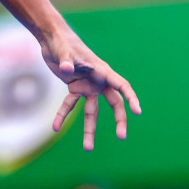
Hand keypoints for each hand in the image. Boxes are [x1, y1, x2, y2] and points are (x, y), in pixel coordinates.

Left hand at [43, 27, 140, 151]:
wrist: (52, 39)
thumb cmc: (62, 42)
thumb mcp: (64, 52)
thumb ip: (66, 61)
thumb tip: (66, 69)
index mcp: (101, 70)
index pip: (121, 85)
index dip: (130, 97)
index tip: (137, 112)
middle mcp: (98, 80)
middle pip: (113, 103)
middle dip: (119, 120)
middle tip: (122, 136)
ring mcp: (87, 85)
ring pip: (93, 111)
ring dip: (90, 129)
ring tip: (88, 148)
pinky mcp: (74, 88)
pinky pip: (70, 105)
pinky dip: (63, 115)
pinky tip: (55, 127)